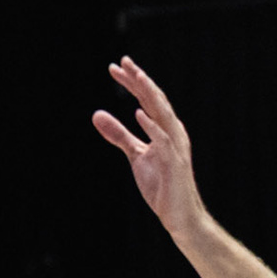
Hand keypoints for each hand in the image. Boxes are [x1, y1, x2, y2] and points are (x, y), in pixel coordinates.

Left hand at [92, 57, 207, 235]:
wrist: (180, 216)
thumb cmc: (163, 185)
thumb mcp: (136, 155)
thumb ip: (119, 134)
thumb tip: (97, 114)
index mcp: (166, 130)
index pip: (148, 100)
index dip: (133, 83)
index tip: (116, 67)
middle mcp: (174, 134)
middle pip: (156, 101)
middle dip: (140, 81)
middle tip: (123, 62)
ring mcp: (175, 148)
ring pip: (163, 115)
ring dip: (149, 96)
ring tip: (136, 78)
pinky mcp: (174, 163)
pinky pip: (163, 141)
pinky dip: (152, 126)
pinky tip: (139, 113)